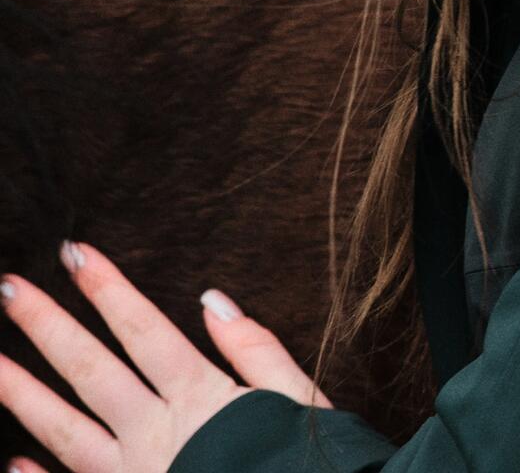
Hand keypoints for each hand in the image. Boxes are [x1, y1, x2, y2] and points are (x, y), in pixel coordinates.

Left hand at [0, 240, 331, 472]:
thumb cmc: (303, 462)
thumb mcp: (298, 397)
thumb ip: (256, 350)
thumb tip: (212, 301)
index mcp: (199, 398)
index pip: (143, 330)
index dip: (108, 290)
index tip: (76, 253)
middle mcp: (155, 434)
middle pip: (92, 371)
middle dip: (49, 326)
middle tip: (9, 288)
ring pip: (66, 431)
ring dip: (22, 394)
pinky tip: (11, 463)